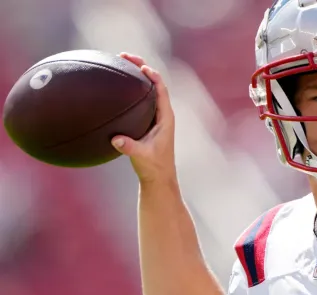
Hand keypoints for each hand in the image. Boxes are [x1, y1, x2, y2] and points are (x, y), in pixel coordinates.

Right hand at [111, 53, 176, 184]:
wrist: (158, 178)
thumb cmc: (153, 168)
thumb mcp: (141, 157)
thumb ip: (130, 148)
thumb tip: (116, 140)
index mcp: (165, 118)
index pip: (161, 90)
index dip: (153, 76)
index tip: (142, 66)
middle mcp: (162, 115)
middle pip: (153, 84)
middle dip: (141, 68)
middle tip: (124, 55)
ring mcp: (154, 118)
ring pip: (146, 91)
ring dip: (135, 77)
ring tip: (119, 63)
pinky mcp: (147, 123)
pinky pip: (139, 101)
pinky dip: (129, 91)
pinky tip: (113, 88)